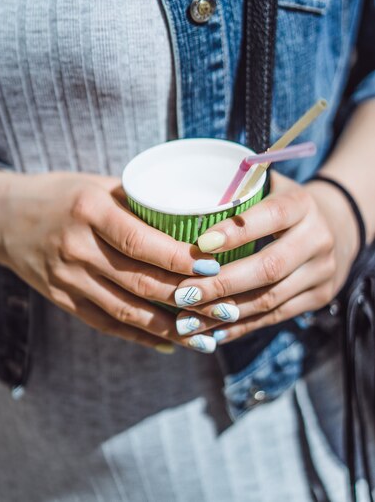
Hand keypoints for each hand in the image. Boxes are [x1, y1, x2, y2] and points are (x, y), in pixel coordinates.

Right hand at [0, 171, 220, 351]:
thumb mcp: (96, 185)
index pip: (140, 241)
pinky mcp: (63, 299)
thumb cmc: (59, 195)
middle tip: (225, 308)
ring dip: (171, 327)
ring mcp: (67, 278)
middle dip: (187, 298)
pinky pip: (107, 324)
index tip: (215, 267)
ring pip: (127, 310)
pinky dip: (141, 336)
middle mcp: (77, 247)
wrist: (3, 219)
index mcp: (89, 211)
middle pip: (140, 281)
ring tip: (207, 337)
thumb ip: (138, 202)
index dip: (179, 259)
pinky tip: (170, 343)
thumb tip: (192, 216)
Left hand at [173, 171, 359, 343]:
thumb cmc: (281, 204)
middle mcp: (317, 238)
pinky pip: (275, 316)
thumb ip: (235, 191)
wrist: (334, 227)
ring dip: (226, 312)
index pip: (272, 216)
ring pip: (270, 298)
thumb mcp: (267, 186)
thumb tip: (185, 203)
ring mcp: (322, 271)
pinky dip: (241, 326)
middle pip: (269, 267)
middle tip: (184, 292)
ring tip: (189, 318)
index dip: (237, 232)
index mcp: (302, 204)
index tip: (201, 244)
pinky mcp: (320, 297)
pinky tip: (212, 330)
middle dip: (222, 283)